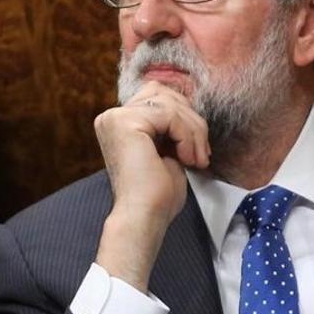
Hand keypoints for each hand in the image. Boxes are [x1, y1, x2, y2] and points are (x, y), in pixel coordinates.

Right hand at [93, 81, 209, 291]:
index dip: (186, 118)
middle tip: (201, 156)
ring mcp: (116, 117)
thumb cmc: (158, 194)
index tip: (197, 150)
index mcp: (120, 122)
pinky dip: (187, 137)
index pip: (161, 96)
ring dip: (194, 132)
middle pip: (167, 96)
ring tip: (196, 160)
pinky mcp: (125, 122)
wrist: (145, 217)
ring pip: (172, 105)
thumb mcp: (168, 150)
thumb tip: (187, 105)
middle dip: (193, 123)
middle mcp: (112, 116)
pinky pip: (171, 116)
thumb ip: (171, 125)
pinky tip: (186, 160)